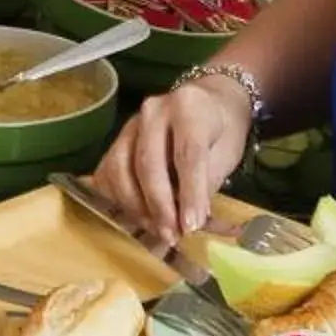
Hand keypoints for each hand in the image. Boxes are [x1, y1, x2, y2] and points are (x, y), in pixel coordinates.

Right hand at [90, 76, 252, 248]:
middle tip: (172, 235)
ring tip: (156, 229)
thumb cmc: (222, 129)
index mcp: (189, 107)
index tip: (191, 226)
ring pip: (121, 168)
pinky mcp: (118, 138)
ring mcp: (131, 124)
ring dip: (136, 206)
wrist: (208, 100)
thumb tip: (189, 221)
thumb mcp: (227, 152)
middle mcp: (154, 110)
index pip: (187, 154)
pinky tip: (136, 216)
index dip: (189, 193)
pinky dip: (118, 198)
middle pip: (148, 163)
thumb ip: (207, 182)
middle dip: (159, 205)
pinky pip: (108, 172)